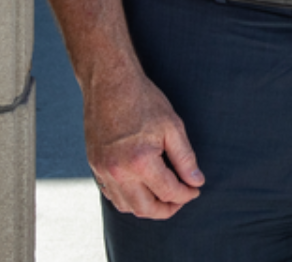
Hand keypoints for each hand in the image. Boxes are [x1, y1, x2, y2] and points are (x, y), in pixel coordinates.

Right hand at [84, 70, 204, 218]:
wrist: (109, 83)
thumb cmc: (143, 100)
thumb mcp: (172, 126)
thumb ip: (185, 158)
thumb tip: (196, 181)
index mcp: (141, 161)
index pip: (169, 192)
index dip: (186, 194)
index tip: (195, 190)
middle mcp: (118, 172)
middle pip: (146, 209)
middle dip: (168, 209)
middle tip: (181, 198)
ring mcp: (103, 171)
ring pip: (127, 206)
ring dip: (147, 207)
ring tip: (163, 195)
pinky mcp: (94, 166)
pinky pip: (111, 195)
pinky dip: (128, 199)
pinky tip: (142, 188)